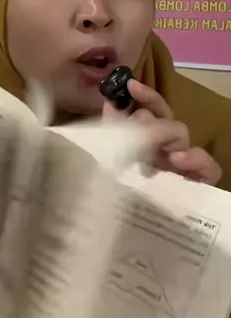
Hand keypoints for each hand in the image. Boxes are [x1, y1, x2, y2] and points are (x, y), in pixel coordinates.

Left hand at [103, 79, 220, 184]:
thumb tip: (110, 102)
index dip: (144, 95)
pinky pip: (208, 166)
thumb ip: (110, 131)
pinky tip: (177, 161)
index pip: (150, 109)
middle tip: (134, 128)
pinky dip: (195, 159)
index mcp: (144, 140)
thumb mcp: (109, 158)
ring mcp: (181, 164)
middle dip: (148, 117)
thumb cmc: (116, 193)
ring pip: (182, 134)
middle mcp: (163, 148)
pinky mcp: (198, 182)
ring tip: (147, 142)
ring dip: (167, 134)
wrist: (134, 232)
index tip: (130, 85)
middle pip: (165, 118)